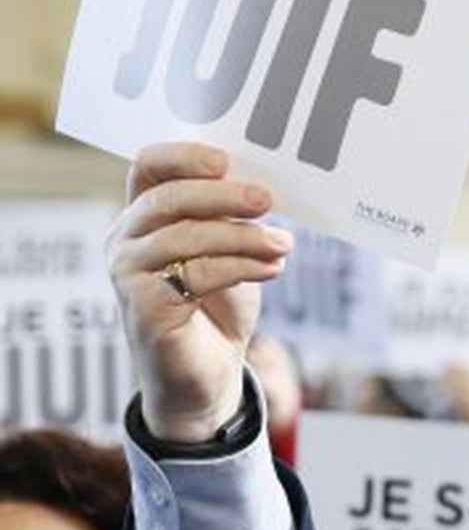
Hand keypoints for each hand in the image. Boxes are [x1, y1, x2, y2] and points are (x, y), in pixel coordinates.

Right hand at [106, 143, 291, 440]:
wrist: (206, 374)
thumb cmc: (217, 307)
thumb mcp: (228, 253)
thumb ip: (231, 219)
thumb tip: (263, 188)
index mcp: (143, 217)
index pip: (147, 167)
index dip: (182, 156)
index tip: (225, 160)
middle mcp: (125, 240)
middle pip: (167, 198)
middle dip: (222, 195)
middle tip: (267, 200)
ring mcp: (128, 273)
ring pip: (185, 236)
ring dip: (243, 237)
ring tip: (283, 245)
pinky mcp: (144, 307)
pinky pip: (196, 274)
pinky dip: (241, 267)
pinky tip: (273, 268)